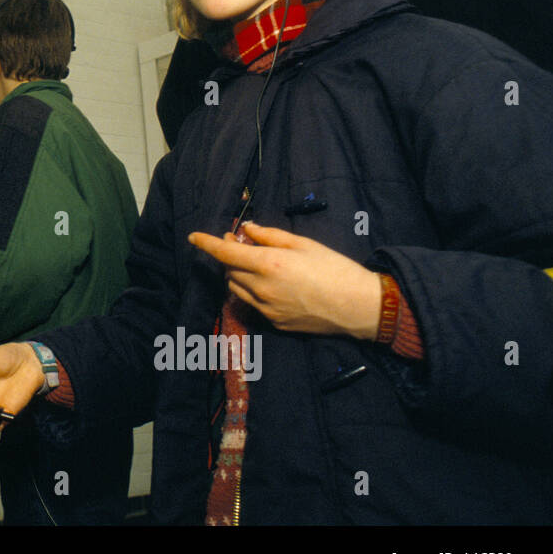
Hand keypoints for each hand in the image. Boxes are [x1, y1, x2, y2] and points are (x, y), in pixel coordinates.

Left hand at [188, 222, 381, 339]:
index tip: (193, 236)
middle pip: (229, 271)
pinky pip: (253, 304)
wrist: (359, 307)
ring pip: (236, 289)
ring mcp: (266, 309)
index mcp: (268, 264)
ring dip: (237, 275)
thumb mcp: (304, 244)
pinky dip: (253, 291)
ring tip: (255, 264)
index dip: (206, 243)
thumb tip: (247, 229)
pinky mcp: (275, 324)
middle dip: (229, 256)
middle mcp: (261, 288)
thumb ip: (270, 236)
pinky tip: (272, 286)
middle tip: (239, 244)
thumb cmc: (335, 269)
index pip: (225, 253)